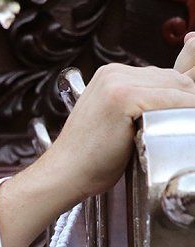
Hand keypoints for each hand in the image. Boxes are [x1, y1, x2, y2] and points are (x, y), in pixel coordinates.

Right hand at [46, 60, 194, 200]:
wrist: (65, 173)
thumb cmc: (92, 157)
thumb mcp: (120, 122)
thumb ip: (144, 105)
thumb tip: (181, 99)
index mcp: (112, 75)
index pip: (168, 77)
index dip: (183, 99)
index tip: (184, 117)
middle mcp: (115, 73)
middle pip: (177, 80)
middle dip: (186, 104)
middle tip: (179, 128)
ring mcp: (117, 82)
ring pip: (179, 88)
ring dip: (187, 110)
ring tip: (174, 132)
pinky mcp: (123, 97)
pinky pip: (174, 100)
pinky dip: (185, 115)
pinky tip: (177, 131)